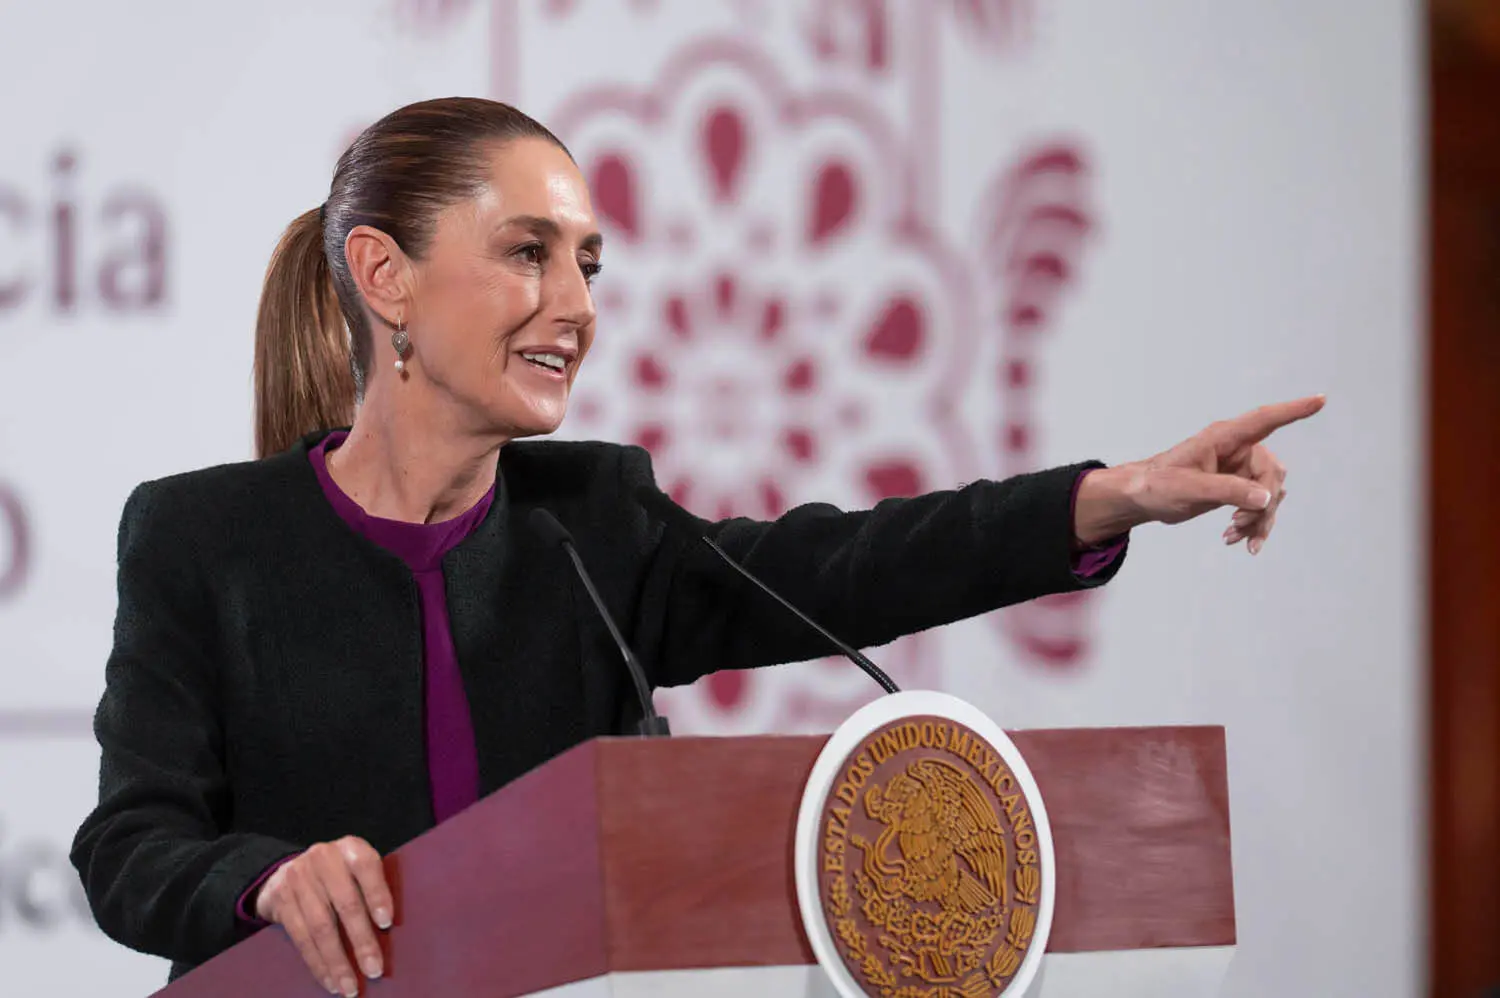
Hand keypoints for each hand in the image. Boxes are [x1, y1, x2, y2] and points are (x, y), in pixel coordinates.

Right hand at [254, 836, 393, 996]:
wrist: (289, 870)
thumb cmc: (339, 875)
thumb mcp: (356, 870)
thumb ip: (372, 888)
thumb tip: (392, 931)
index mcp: (350, 847)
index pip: (367, 866)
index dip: (377, 894)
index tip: (387, 922)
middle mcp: (323, 858)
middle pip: (345, 903)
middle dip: (361, 940)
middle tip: (374, 969)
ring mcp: (298, 877)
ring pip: (320, 926)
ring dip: (336, 961)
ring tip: (350, 986)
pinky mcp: (280, 899)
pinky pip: (300, 937)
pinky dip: (317, 962)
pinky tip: (329, 980)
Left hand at [1073, 395, 1324, 552]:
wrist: (1141, 499)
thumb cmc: (1158, 484)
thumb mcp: (1189, 488)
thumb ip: (1228, 491)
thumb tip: (1267, 498)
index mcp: (1224, 437)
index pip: (1265, 419)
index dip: (1294, 410)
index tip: (1321, 399)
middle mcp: (1237, 449)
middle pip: (1273, 472)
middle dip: (1265, 502)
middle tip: (1241, 523)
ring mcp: (1239, 469)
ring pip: (1270, 493)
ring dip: (1259, 518)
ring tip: (1235, 536)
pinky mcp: (1236, 488)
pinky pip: (1259, 505)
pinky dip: (1252, 524)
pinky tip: (1235, 539)